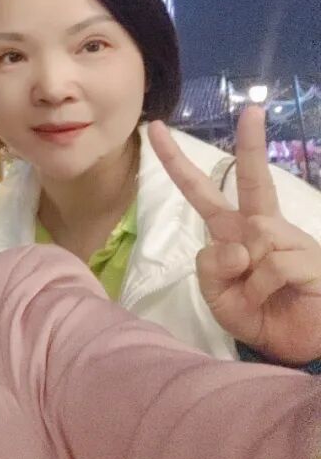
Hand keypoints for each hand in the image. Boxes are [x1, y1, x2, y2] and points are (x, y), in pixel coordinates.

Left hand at [149, 106, 320, 363]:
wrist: (299, 348)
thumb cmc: (258, 317)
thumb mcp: (217, 295)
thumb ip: (210, 267)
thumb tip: (236, 245)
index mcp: (233, 231)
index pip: (201, 191)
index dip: (176, 161)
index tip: (153, 128)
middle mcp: (261, 227)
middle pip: (251, 179)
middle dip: (251, 144)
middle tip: (253, 110)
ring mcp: (288, 240)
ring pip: (250, 238)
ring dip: (244, 276)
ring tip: (259, 296)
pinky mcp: (309, 260)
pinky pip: (268, 266)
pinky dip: (261, 288)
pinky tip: (277, 298)